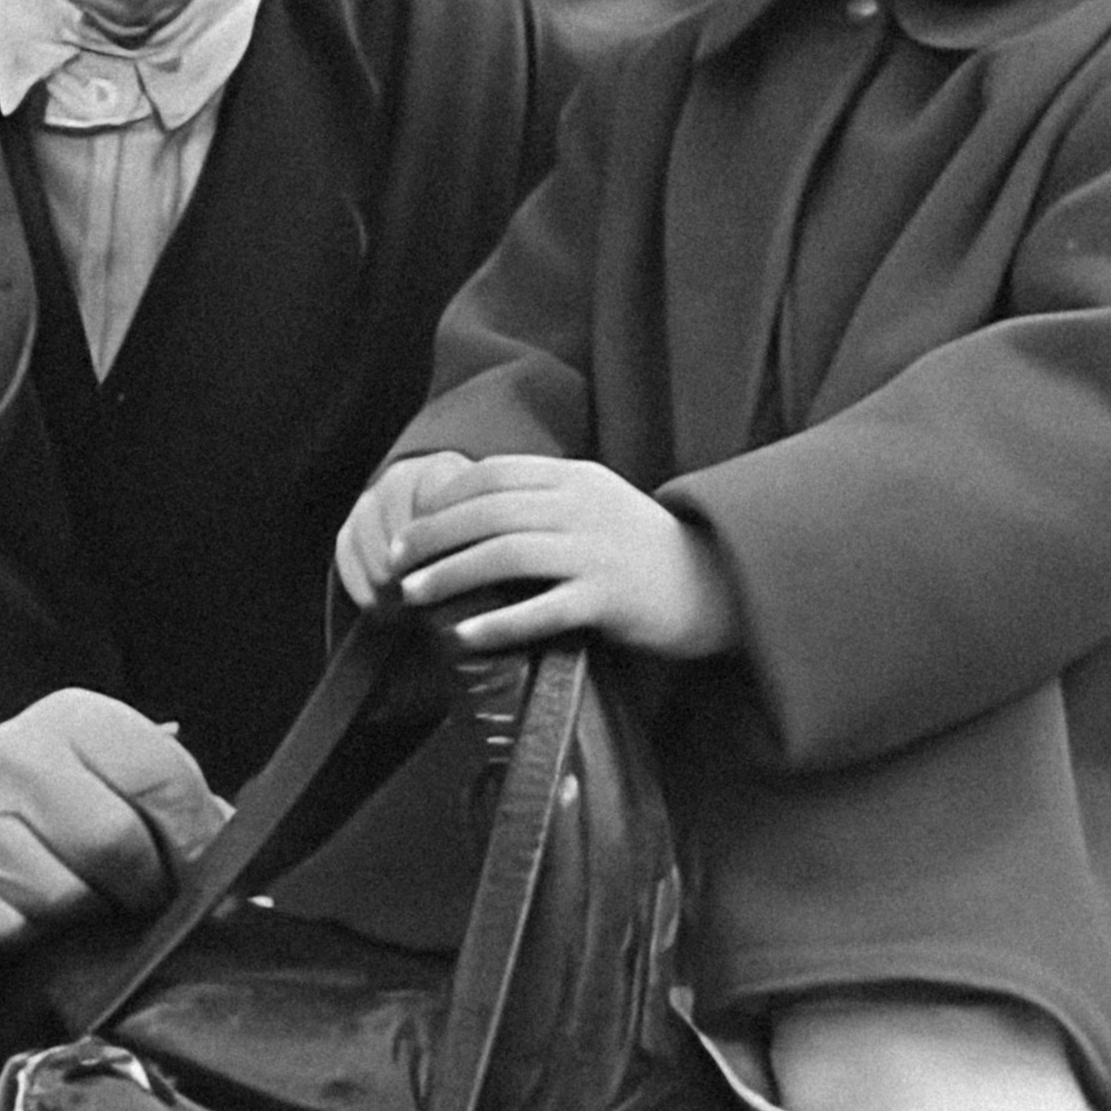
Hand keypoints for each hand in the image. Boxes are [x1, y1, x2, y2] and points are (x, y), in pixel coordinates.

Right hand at [0, 689, 231, 951]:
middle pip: (114, 844)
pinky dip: (30, 942)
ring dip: (84, 922)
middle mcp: (13, 752)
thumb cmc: (54, 808)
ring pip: (62, 899)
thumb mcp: (115, 782)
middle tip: (140, 903)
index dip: (196, 840)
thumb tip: (241, 877)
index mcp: (75, 719)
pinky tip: (27, 918)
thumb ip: (181, 813)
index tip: (204, 879)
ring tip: (78, 907)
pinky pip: (8, 933)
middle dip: (142, 890)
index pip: (163, 776)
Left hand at [347, 450, 740, 659]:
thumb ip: (545, 500)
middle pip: (490, 511)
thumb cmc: (643, 550)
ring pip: (507, 554)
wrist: (715, 584)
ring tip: (413, 596)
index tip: (409, 523)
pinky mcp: (610, 599)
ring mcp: (597, 552)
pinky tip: (463, 635)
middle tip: (394, 561)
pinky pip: (542, 609)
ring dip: (450, 574)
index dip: (444, 498)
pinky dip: (498, 622)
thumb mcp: (596, 505)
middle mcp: (582, 506)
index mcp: (576, 478)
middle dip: (432, 536)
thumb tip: (471, 514)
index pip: (494, 474)